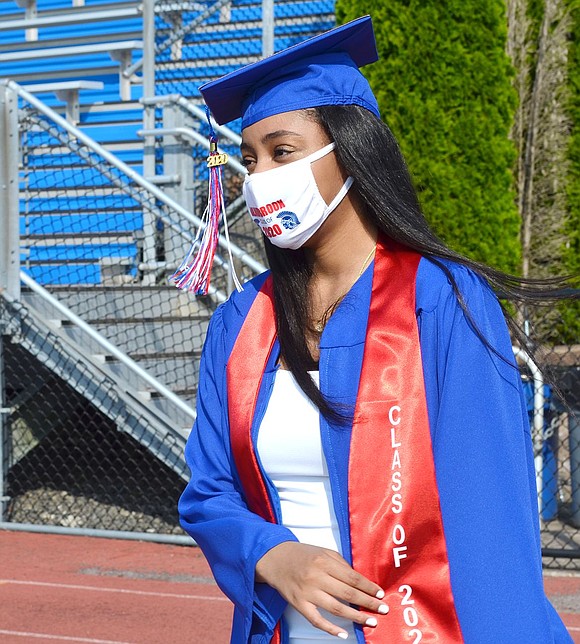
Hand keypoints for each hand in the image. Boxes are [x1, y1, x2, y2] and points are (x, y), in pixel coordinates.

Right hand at [255, 541, 387, 638]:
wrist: (275, 558)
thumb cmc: (302, 554)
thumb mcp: (323, 552)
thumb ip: (341, 564)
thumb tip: (359, 580)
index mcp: (324, 562)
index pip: (352, 577)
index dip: (368, 587)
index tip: (380, 594)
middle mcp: (317, 577)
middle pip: (347, 593)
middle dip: (368, 602)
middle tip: (383, 609)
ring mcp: (307, 592)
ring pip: (336, 608)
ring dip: (356, 616)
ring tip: (371, 621)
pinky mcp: (299, 604)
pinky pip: (317, 620)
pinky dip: (330, 628)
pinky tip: (344, 633)